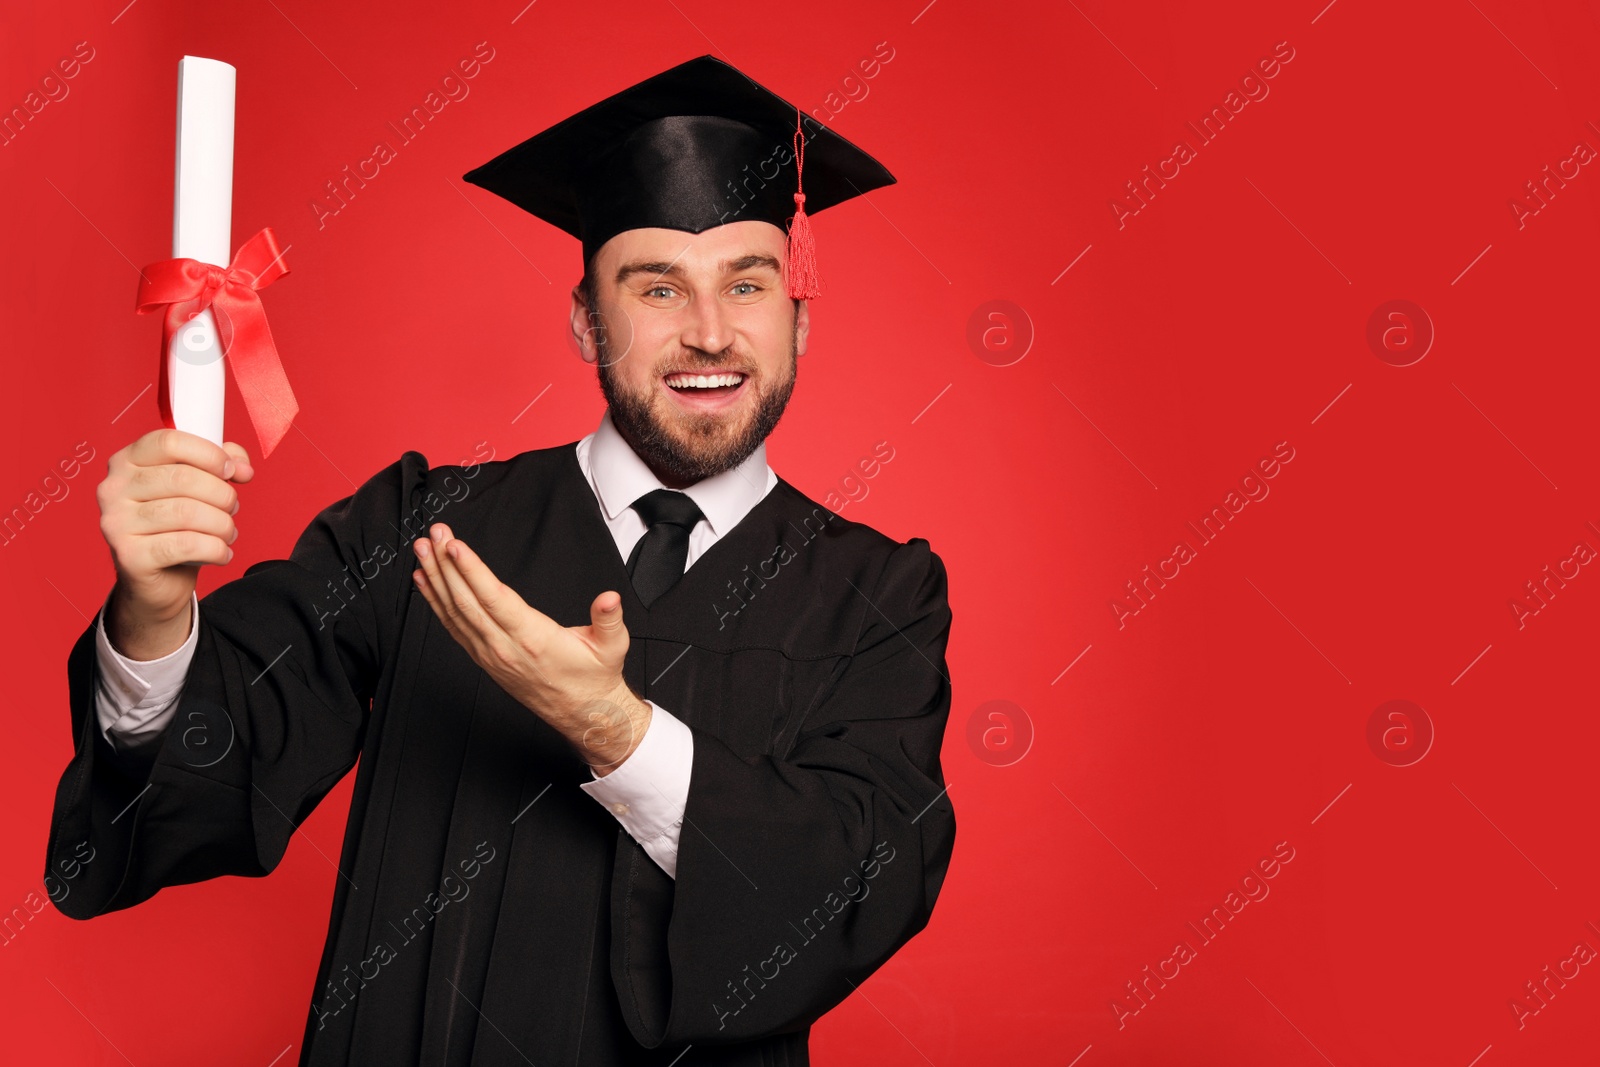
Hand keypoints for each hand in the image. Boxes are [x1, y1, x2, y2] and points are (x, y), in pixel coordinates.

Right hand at [98, 428, 252, 657]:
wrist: (157, 578)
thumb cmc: (176, 525)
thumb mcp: (197, 487)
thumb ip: (220, 464)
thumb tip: (241, 465)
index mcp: (127, 461)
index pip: (169, 441)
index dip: (209, 454)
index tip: (230, 470)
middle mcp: (113, 489)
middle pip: (183, 479)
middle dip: (222, 494)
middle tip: (233, 508)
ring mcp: (116, 523)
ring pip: (187, 513)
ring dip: (223, 524)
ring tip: (228, 532)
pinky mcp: (129, 556)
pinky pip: (186, 545)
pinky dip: (216, 549)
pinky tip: (222, 552)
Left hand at [411, 522, 650, 772]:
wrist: (583, 712)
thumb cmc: (593, 677)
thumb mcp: (613, 646)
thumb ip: (610, 619)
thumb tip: (609, 599)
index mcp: (533, 639)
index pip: (493, 599)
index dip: (471, 570)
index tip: (453, 546)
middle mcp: (505, 647)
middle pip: (466, 601)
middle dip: (445, 564)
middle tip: (432, 534)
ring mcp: (491, 655)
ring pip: (455, 613)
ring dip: (436, 579)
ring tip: (422, 551)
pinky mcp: (485, 658)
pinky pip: (454, 627)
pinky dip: (436, 603)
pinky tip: (427, 583)